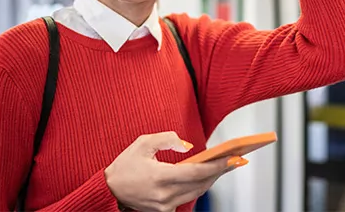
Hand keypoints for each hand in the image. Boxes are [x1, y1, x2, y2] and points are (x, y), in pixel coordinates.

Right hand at [105, 131, 246, 211]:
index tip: (234, 159)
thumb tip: (188, 147)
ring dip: (211, 179)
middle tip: (235, 159)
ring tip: (224, 166)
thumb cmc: (124, 166)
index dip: (218, 166)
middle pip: (201, 184)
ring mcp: (164, 206)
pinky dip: (197, 187)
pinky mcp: (163, 211)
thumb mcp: (143, 143)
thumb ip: (167, 139)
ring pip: (197, 193)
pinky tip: (205, 177)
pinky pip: (186, 198)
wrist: (109, 190)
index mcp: (160, 177)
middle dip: (219, 172)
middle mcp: (164, 195)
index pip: (197, 173)